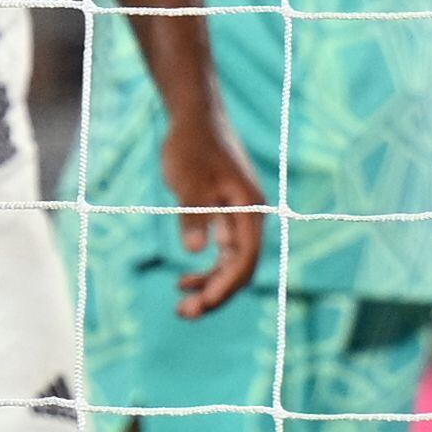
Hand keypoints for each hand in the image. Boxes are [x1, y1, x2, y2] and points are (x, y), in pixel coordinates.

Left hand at [162, 115, 268, 317]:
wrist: (195, 118)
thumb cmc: (192, 145)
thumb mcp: (187, 181)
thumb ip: (192, 215)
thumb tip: (194, 251)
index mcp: (249, 209)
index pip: (244, 259)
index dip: (225, 286)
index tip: (201, 304)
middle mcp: (249, 217)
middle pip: (240, 268)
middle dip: (216, 294)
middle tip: (184, 314)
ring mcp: (238, 217)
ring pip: (230, 264)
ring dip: (209, 286)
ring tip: (182, 307)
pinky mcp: (224, 215)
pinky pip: (221, 252)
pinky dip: (205, 269)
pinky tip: (183, 280)